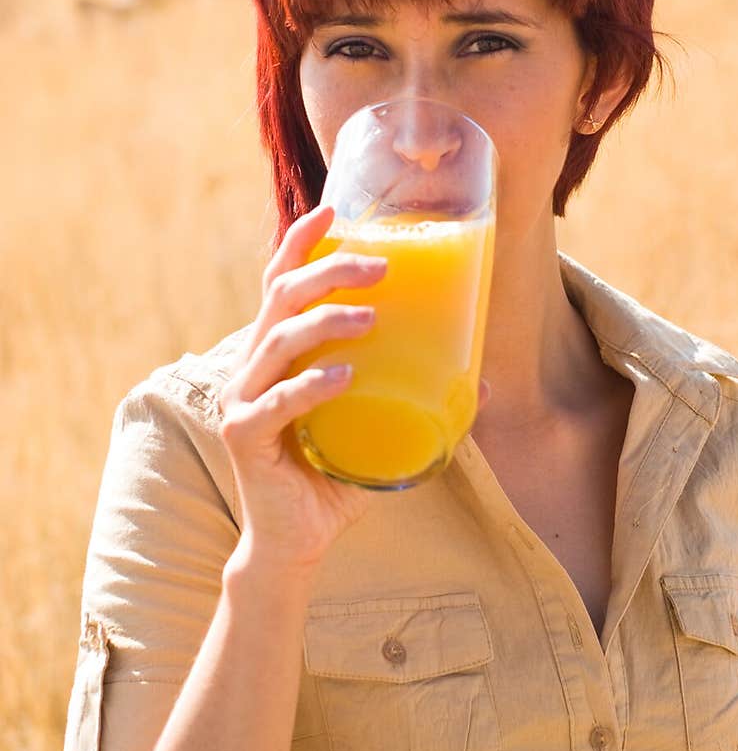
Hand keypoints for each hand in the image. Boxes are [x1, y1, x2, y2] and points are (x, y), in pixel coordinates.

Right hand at [218, 205, 490, 573]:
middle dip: (328, 271)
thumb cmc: (335, 475)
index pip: (280, 284)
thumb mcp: (377, 426)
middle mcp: (253, 367)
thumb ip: (413, 398)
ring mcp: (243, 401)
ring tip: (371, 318)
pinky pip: (275, 403)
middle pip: (280, 299)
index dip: (301, 244)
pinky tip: (343, 377)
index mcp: (277, 353)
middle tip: (380, 266)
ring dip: (325, 322)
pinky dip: (310, 386)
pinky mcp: (244, 437)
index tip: (333, 210)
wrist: (297, 540)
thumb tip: (480, 380)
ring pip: (276, 342)